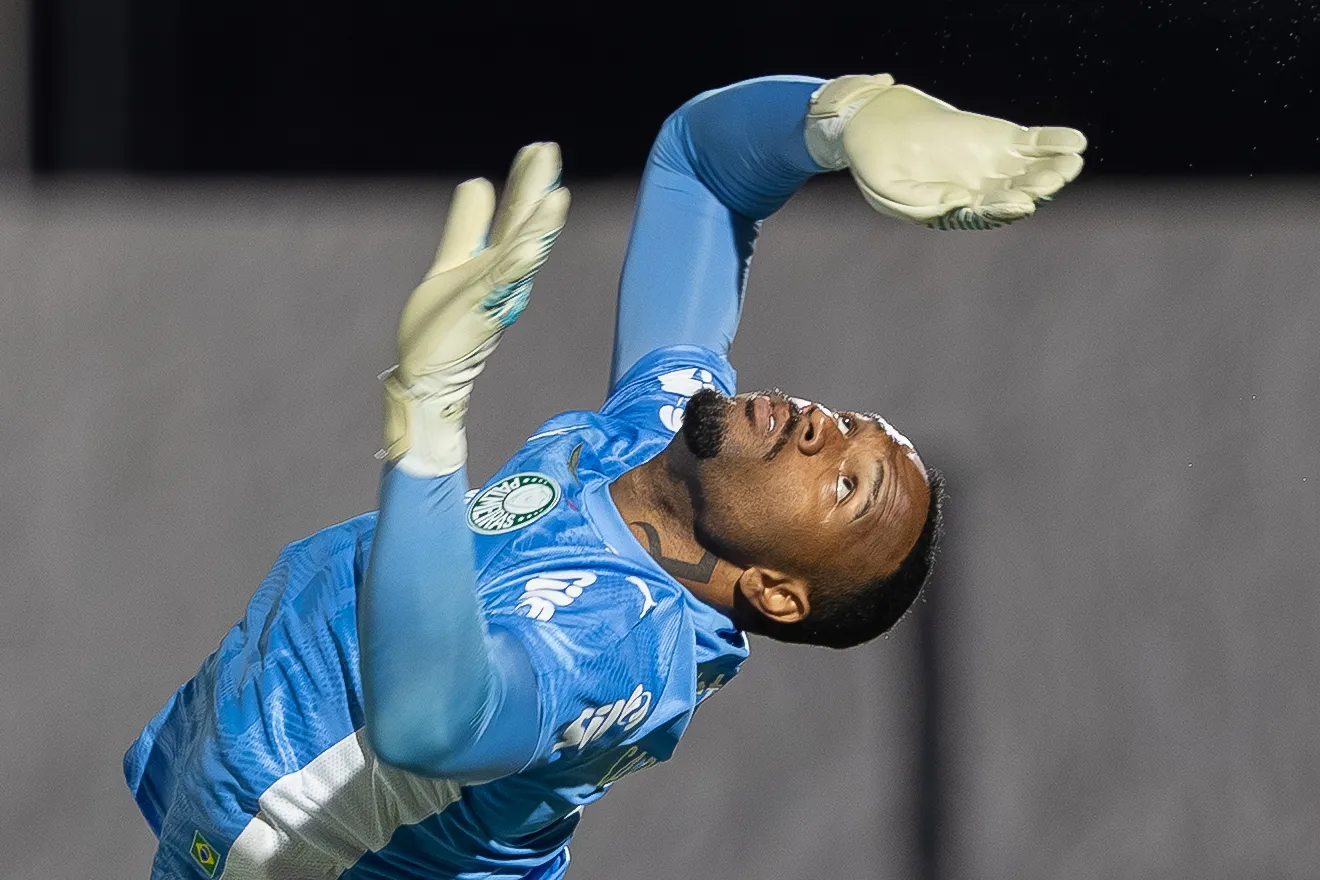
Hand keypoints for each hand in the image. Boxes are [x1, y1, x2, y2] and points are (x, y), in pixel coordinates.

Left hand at [382, 142, 570, 475]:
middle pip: (525, 228)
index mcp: (497, 262)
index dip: (526, 183)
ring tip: (557, 198)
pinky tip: (531, 249)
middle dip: (536, 191)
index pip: (516, 216)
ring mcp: (495, 296)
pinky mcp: (480, 313)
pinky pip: (503, 287)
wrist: (426, 376)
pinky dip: (519, 268)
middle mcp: (504, 278)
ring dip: (540, 229)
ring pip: (523, 257)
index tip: (539, 148)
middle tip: (547, 151)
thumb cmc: (440, 325)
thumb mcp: (452, 263)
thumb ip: (467, 227)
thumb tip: (479, 182)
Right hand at [806, 74, 1085, 229]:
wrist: (877, 127)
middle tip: (1051, 183)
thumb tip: (959, 201)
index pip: (988, 214)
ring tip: (1071, 163)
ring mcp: (996, 165)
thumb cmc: (879, 167)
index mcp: (958, 212)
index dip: (1005, 210)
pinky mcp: (1003, 139)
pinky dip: (1055, 142)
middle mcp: (983, 192)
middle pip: (1019, 194)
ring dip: (1054, 169)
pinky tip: (1075, 141)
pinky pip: (1035, 143)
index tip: (1022, 205)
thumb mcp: (889, 190)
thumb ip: (922, 199)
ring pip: (1034, 172)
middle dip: (1036, 189)